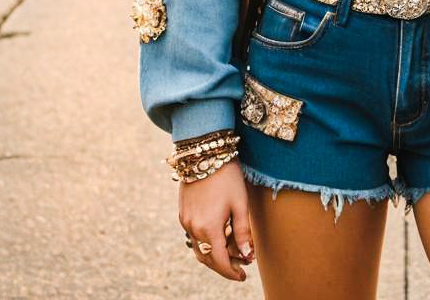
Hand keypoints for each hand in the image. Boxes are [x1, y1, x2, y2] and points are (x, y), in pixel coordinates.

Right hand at [179, 160, 254, 281]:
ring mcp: (185, 221)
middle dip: (224, 265)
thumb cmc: (227, 176)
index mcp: (208, 228)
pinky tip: (219, 235)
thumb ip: (243, 232)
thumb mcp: (240, 203)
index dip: (232, 272)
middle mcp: (193, 228)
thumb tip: (247, 256)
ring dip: (214, 254)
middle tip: (242, 266)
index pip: (220, 261)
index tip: (243, 276)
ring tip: (233, 252)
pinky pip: (193, 235)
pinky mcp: (182, 212)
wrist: (205, 153)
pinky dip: (206, 241)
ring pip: (199, 248)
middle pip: (207, 258)